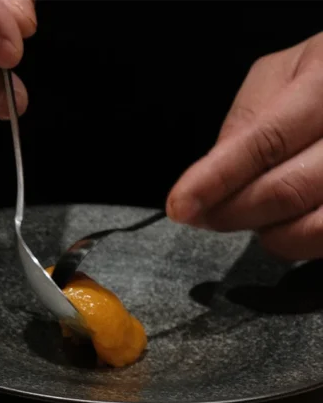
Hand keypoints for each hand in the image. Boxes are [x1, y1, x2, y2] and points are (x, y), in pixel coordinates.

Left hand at [167, 33, 322, 259]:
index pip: (267, 141)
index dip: (217, 178)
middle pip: (287, 191)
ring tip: (254, 211)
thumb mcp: (282, 75)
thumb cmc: (320, 77)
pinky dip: (297, 240)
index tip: (180, 205)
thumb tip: (211, 175)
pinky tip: (287, 222)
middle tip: (203, 215)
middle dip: (231, 212)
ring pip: (313, 227)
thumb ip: (247, 120)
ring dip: (270, 232)